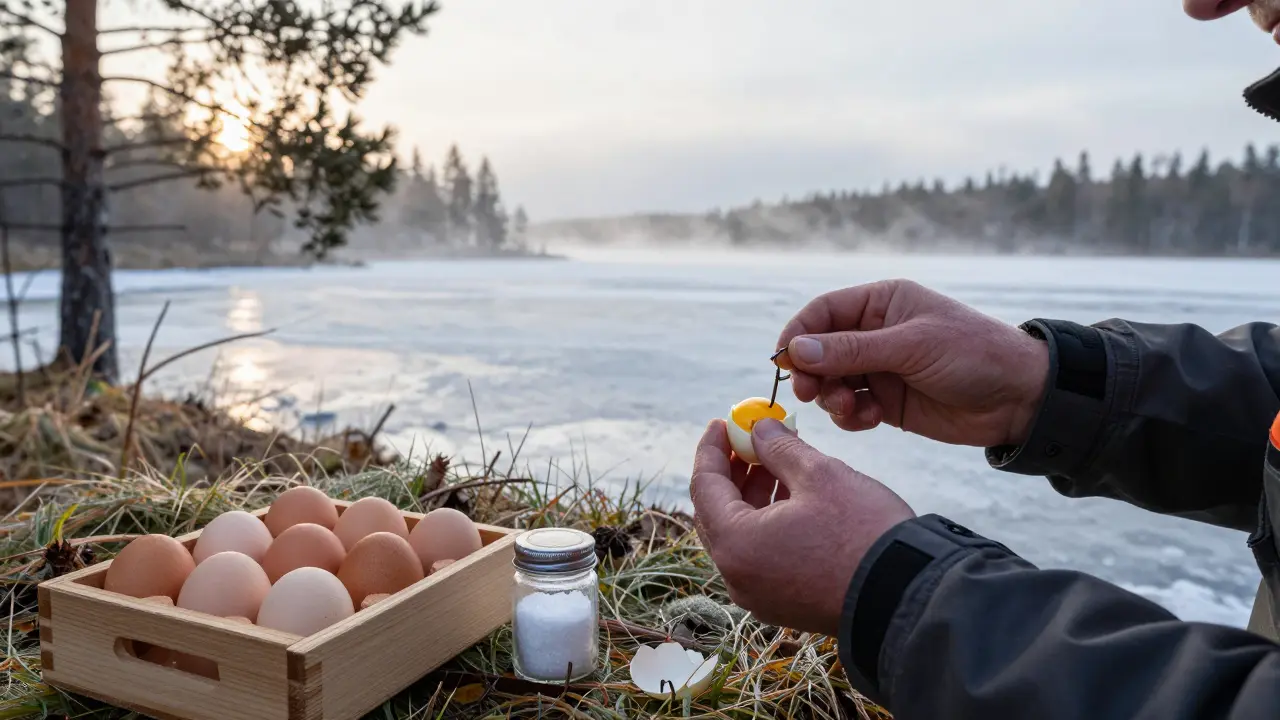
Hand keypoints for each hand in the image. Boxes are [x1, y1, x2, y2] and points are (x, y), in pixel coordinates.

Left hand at [690, 417, 913, 636]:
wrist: (907, 596)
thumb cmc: (863, 533)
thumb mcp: (820, 475)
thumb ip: (779, 447)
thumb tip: (758, 428)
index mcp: (737, 545)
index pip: (704, 487)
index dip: (711, 449)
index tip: (722, 422)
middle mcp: (738, 577)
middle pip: (716, 513)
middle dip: (731, 472)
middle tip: (748, 439)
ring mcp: (759, 596)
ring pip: (740, 535)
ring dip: (751, 495)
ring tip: (775, 459)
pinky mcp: (783, 603)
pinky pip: (761, 556)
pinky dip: (767, 522)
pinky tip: (791, 495)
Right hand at [776, 279, 1049, 447]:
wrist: (1020, 398)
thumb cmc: (973, 354)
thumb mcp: (911, 346)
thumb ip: (852, 350)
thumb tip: (796, 350)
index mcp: (881, 303)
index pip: (823, 313)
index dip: (799, 335)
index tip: (785, 362)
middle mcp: (875, 333)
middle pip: (820, 350)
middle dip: (812, 372)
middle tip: (810, 393)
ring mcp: (880, 369)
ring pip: (832, 383)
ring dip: (833, 397)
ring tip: (853, 408)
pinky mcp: (887, 402)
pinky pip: (851, 408)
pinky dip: (852, 417)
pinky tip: (870, 419)